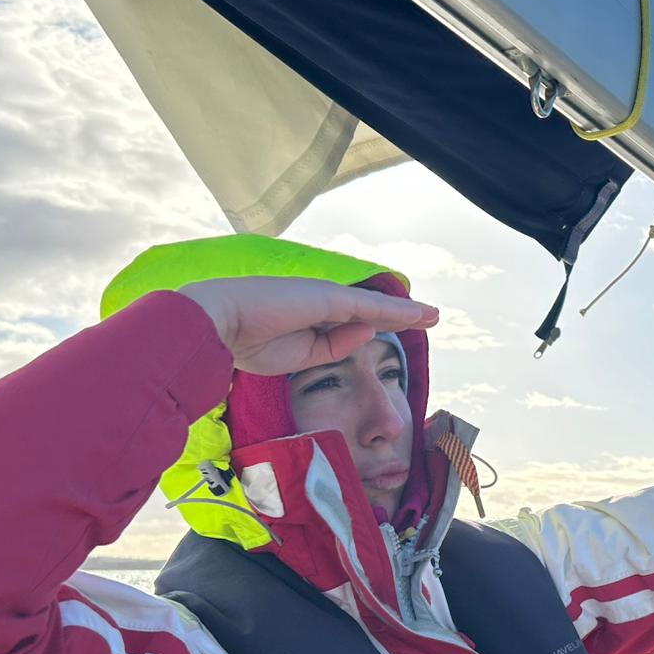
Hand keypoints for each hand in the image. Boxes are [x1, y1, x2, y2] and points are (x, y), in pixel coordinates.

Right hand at [178, 276, 437, 376]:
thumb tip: (366, 333)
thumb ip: (331, 346)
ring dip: (407, 311)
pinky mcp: (331, 298)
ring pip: (375, 306)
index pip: (345, 322)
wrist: (219, 324)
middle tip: (425, 317)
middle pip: (367, 310)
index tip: (383, 333)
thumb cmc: (244, 343)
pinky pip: (373, 307)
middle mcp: (318, 302)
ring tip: (434, 315)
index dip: (367, 327)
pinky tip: (421, 315)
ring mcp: (325, 297)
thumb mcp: (297, 356)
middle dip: (396, 315)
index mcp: (305, 317)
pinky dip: (400, 311)